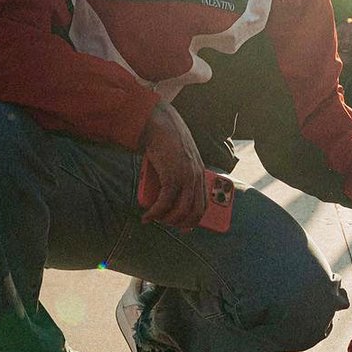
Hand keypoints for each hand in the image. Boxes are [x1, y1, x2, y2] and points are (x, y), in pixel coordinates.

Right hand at [139, 102, 206, 227]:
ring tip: (154, 219)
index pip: (203, 203)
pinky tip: (147, 216)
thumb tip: (167, 194)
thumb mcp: (179, 158)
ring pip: (180, 210)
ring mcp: (186, 177)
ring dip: (166, 220)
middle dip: (180, 223)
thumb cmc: (166, 140)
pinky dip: (155, 213)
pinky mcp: (172, 176)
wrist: (159, 124)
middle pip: (194, 211)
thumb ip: (180, 172)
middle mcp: (196, 176)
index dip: (194, 219)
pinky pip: (165, 202)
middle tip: (166, 225)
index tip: (184, 227)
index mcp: (200, 172)